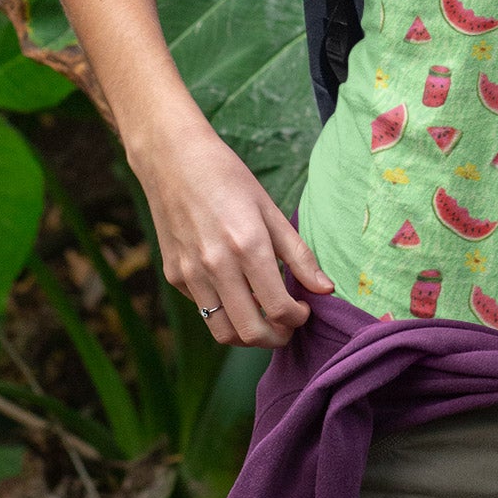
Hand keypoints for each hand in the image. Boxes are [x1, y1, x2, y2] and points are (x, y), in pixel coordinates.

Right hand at [133, 118, 334, 348]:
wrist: (172, 160)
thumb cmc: (227, 178)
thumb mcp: (270, 210)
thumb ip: (299, 255)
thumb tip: (325, 289)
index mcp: (247, 246)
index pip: (278, 308)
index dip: (298, 318)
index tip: (304, 309)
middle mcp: (215, 266)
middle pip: (250, 332)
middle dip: (277, 338)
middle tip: (288, 326)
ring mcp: (190, 274)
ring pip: (222, 332)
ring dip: (248, 335)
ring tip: (264, 318)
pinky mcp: (174, 275)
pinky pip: (203, 309)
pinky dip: (224, 312)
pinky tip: (236, 291)